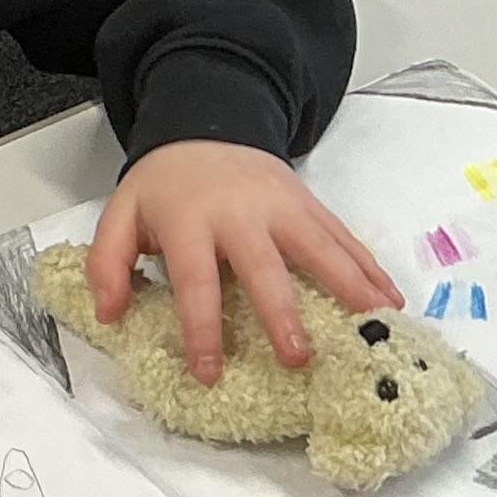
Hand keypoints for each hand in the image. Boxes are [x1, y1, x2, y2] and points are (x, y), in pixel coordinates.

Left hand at [81, 141, 400, 387]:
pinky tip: (389, 297)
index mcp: (190, 221)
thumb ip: (107, 263)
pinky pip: (342, 236)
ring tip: (374, 324)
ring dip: (348, 287)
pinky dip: (368, 266)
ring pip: (318, 247)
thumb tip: (110, 314)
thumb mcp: (121, 215)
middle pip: (264, 266)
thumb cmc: (165, 186)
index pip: (195, 280)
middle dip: (281, 313)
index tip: (209, 372)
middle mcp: (240, 213)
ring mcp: (282, 206)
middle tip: (297, 357)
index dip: (201, 327)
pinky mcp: (309, 203)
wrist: (206, 123)